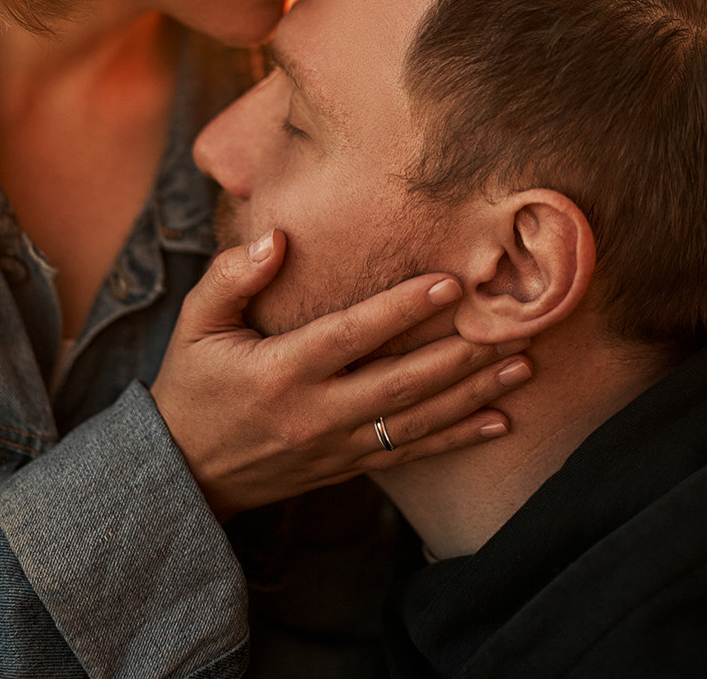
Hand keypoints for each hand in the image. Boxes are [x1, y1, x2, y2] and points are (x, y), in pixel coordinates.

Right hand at [150, 230, 531, 519]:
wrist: (183, 470)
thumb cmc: (192, 382)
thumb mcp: (195, 323)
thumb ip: (231, 276)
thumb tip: (276, 237)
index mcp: (280, 371)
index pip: (351, 334)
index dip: (402, 309)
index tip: (450, 283)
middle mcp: (314, 412)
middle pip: (401, 383)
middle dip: (461, 355)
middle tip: (514, 327)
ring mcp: (334, 445)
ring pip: (416, 421)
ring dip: (474, 394)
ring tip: (523, 366)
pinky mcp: (346, 466)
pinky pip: (410, 455)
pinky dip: (458, 439)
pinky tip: (501, 421)